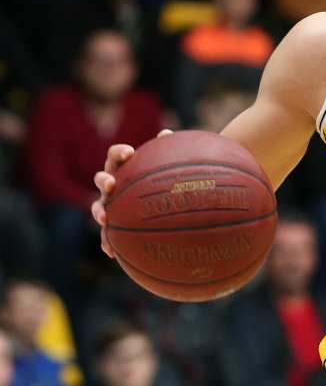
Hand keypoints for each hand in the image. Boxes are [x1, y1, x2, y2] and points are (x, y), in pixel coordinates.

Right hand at [91, 130, 171, 256]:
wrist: (155, 201)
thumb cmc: (158, 179)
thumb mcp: (163, 166)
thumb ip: (164, 151)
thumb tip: (167, 133)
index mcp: (122, 167)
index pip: (115, 156)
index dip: (119, 153)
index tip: (129, 152)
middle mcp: (112, 184)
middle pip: (101, 179)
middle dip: (104, 180)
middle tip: (112, 183)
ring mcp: (109, 204)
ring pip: (98, 206)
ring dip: (99, 211)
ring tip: (105, 218)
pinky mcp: (112, 223)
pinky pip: (107, 234)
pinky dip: (106, 241)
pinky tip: (110, 252)